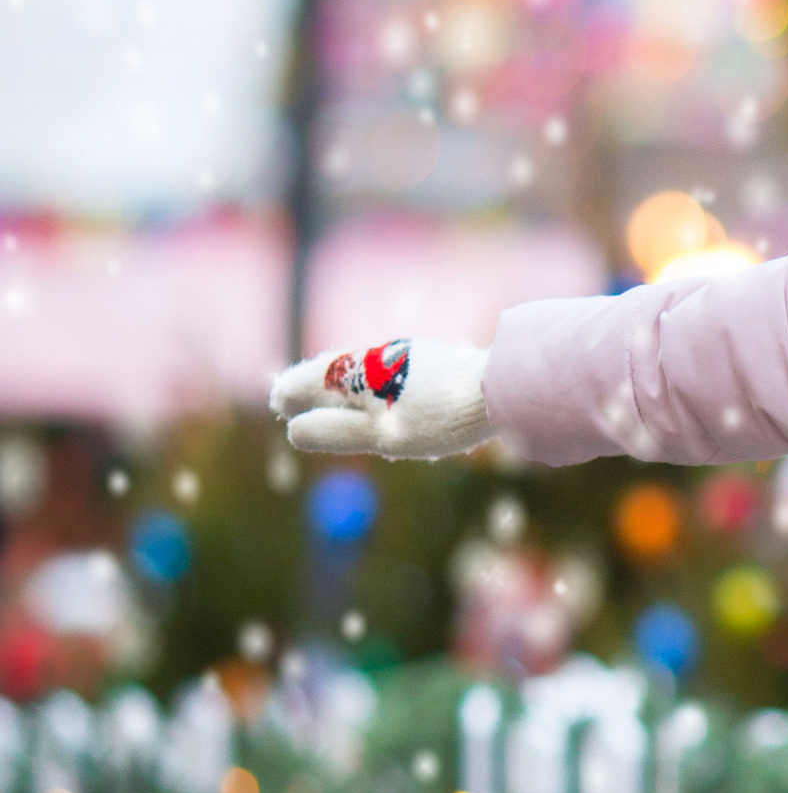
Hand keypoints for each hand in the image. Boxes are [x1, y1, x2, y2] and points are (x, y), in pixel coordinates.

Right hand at [269, 337, 493, 459]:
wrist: (503, 387)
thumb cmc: (441, 416)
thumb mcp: (383, 435)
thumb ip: (337, 433)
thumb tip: (294, 432)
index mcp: (361, 372)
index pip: (312, 378)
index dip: (292, 393)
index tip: (279, 405)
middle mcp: (380, 357)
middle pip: (336, 370)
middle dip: (313, 387)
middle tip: (292, 401)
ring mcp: (408, 357)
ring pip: (363, 370)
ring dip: (342, 386)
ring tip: (331, 402)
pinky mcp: (432, 363)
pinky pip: (389, 374)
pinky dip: (370, 386)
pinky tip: (383, 400)